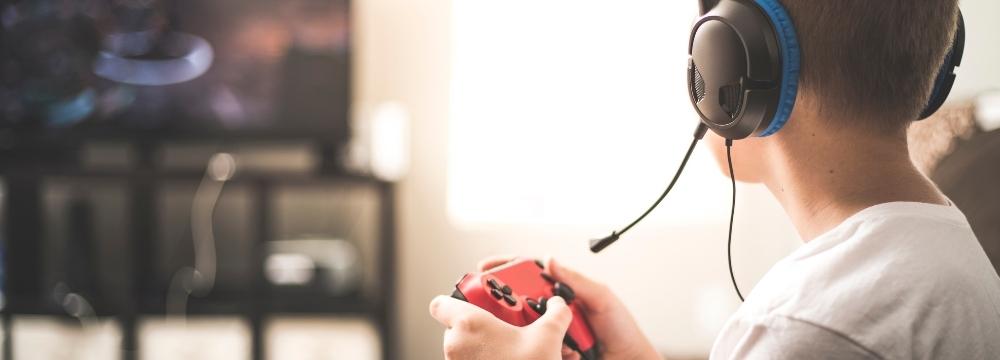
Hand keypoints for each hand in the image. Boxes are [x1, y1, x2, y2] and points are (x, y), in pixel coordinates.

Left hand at [429, 293, 572, 358]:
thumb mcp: (549, 336)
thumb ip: (555, 314)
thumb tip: (558, 306)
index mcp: (468, 324)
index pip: (440, 304)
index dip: (455, 301)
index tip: (473, 302)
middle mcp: (455, 345)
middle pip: (456, 326)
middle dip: (479, 326)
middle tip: (502, 327)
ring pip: (463, 348)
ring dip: (482, 346)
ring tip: (508, 348)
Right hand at [475, 256, 660, 359]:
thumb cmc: (621, 329)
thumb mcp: (602, 298)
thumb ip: (575, 280)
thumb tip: (549, 260)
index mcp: (562, 290)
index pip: (528, 273)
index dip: (506, 268)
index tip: (485, 268)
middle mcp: (551, 310)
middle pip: (517, 298)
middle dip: (508, 300)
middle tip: (505, 305)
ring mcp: (549, 331)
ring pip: (522, 325)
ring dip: (530, 328)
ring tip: (552, 333)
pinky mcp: (549, 349)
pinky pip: (535, 346)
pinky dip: (543, 347)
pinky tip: (566, 351)